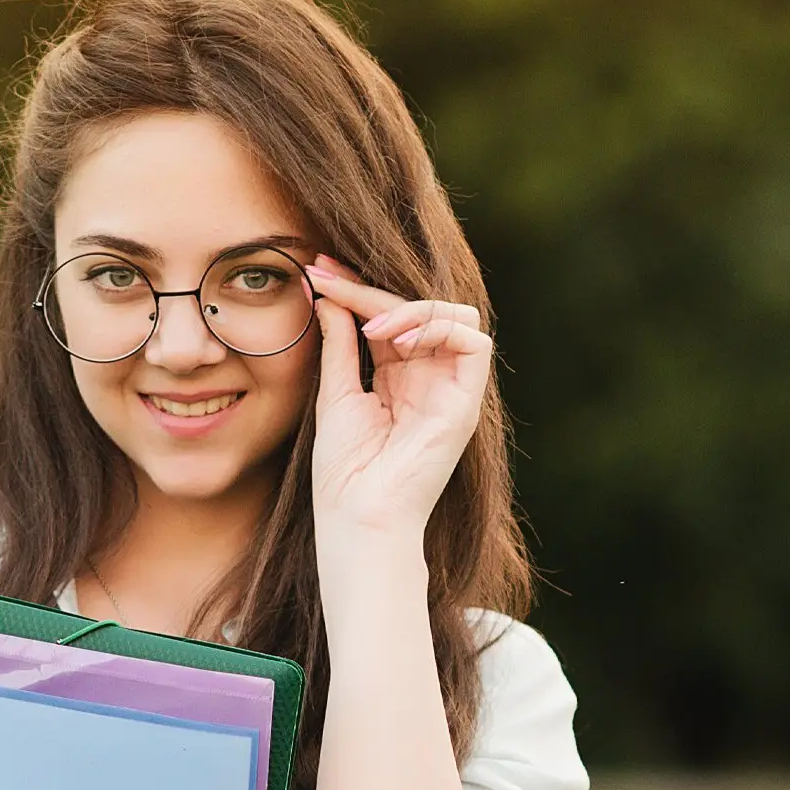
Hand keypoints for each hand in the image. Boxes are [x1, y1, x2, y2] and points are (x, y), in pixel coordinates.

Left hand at [303, 254, 492, 536]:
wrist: (357, 517)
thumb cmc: (344, 471)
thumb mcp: (335, 394)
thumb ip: (339, 344)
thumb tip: (326, 295)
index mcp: (398, 376)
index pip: (385, 316)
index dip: (353, 290)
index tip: (315, 271)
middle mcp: (429, 377)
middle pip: (417, 308)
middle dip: (371, 287)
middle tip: (327, 277)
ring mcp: (450, 389)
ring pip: (453, 314)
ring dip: (409, 307)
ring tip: (370, 324)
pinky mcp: (466, 403)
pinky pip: (474, 343)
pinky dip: (438, 329)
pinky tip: (397, 341)